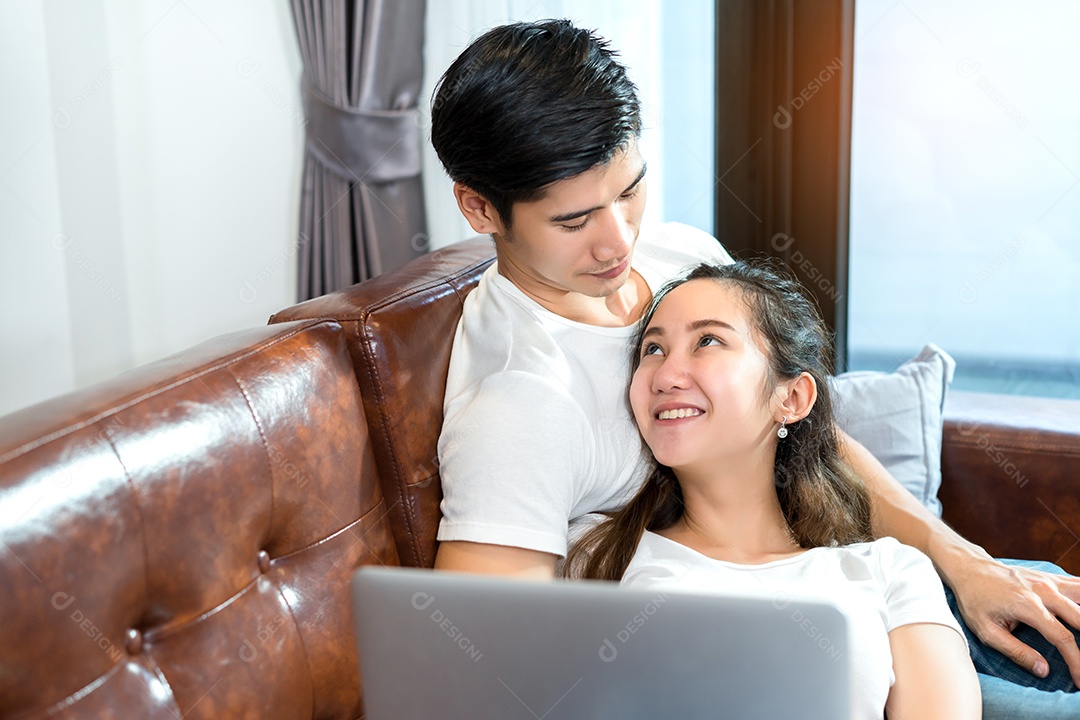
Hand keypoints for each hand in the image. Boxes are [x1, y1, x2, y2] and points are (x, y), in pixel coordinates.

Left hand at [950, 556, 1079, 685]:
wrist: (969, 569)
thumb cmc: (975, 600)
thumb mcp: (987, 631)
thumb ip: (1016, 651)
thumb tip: (1043, 670)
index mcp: (1028, 606)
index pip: (1062, 637)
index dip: (1076, 661)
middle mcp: (1043, 591)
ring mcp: (1049, 581)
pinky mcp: (1050, 578)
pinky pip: (1078, 585)